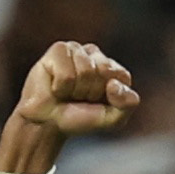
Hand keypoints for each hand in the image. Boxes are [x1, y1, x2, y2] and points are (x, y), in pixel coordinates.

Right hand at [0, 41, 139, 171]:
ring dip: (75, 91)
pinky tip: (55, 87)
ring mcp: (76, 49)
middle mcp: (95, 54)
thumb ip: (127, 104)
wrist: (47, 124)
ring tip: (66, 94)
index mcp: (112, 68)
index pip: (122, 77)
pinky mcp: (58, 50)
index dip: (109, 96)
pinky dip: (61, 88)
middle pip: (104, 72)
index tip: (96, 103)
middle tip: (78, 98)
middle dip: (91, 93)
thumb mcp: (113, 119)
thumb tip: (113, 84)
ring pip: (85, 72)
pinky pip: (67, 74)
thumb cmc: (79, 118)